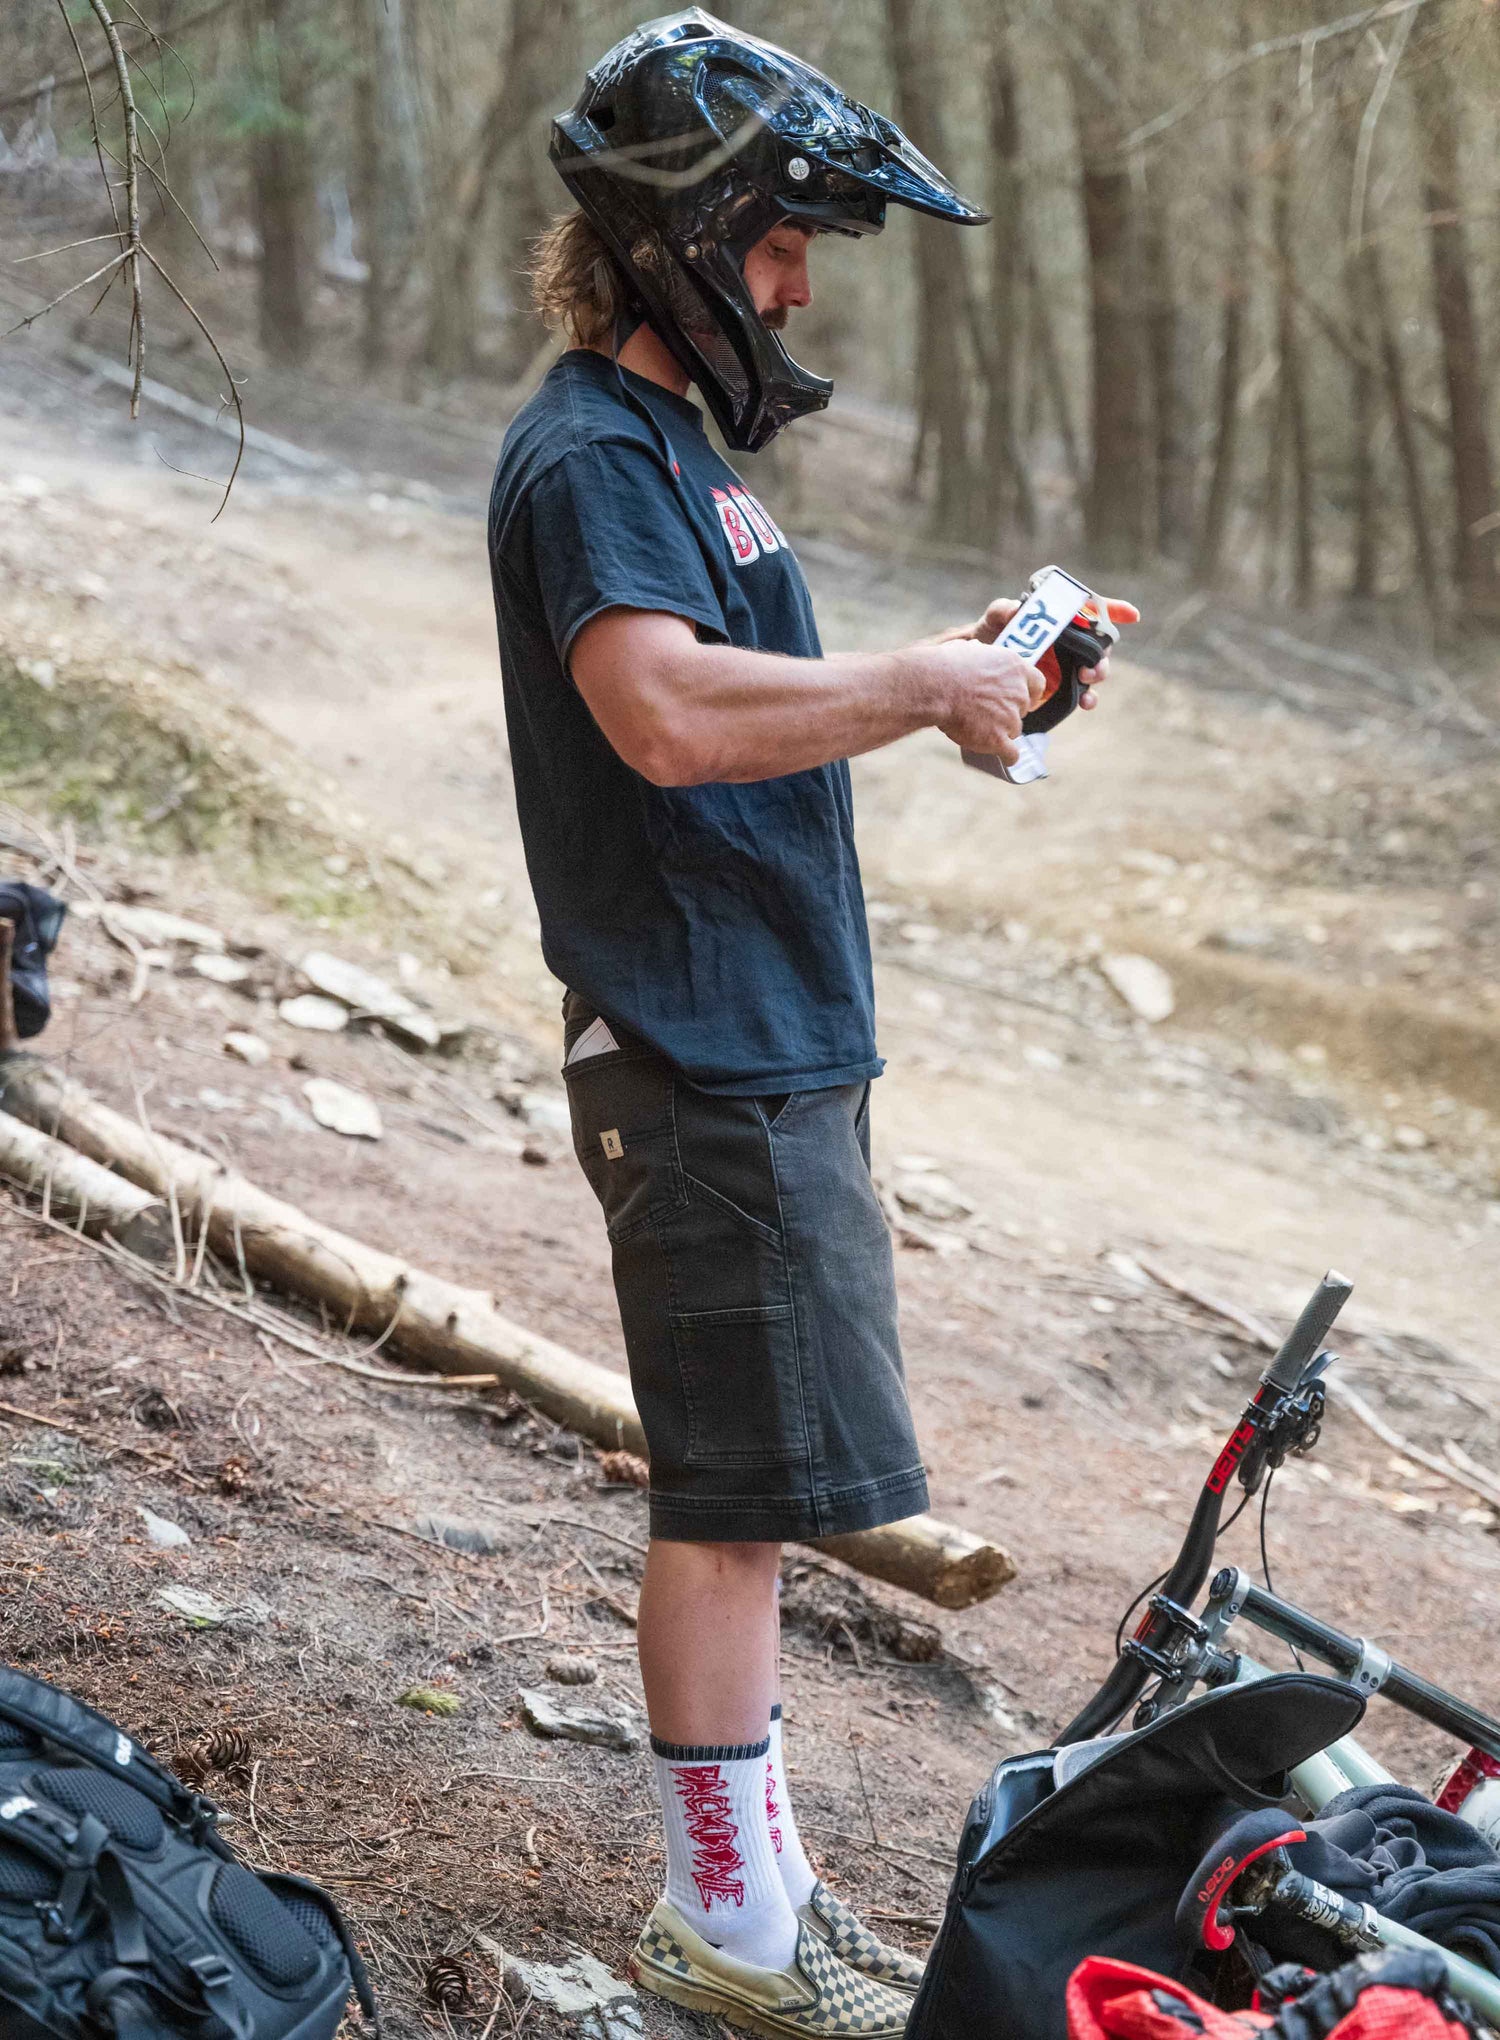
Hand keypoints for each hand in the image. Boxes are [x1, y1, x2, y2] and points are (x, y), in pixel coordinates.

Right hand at [926, 637, 1046, 766]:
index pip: (1037, 683)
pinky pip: (1012, 754)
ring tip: (980, 729)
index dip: (1029, 693)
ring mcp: (1010, 718)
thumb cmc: (946, 666)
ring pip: (1014, 731)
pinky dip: (1007, 756)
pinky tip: (1003, 757)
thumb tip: (977, 651)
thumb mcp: (969, 649)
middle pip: (1021, 710)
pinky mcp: (998, 739)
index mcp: (1015, 667)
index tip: (1022, 698)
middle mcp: (1018, 692)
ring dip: (1001, 732)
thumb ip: (981, 655)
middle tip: (988, 713)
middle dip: (1008, 713)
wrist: (936, 686)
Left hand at [959, 592, 1141, 709]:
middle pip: (1100, 644)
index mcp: (1062, 619)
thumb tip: (1014, 609)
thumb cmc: (991, 635)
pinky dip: (1088, 699)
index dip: (1115, 610)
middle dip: (1102, 654)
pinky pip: (1083, 694)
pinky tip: (1085, 703)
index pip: (1093, 610)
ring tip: (1087, 681)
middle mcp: (1072, 641)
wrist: (979, 670)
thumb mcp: (994, 619)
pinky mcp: (1064, 688)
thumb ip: (1002, 610)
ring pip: (1096, 669)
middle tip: (1090, 665)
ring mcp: (1070, 666)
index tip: (1131, 615)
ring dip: (1098, 675)